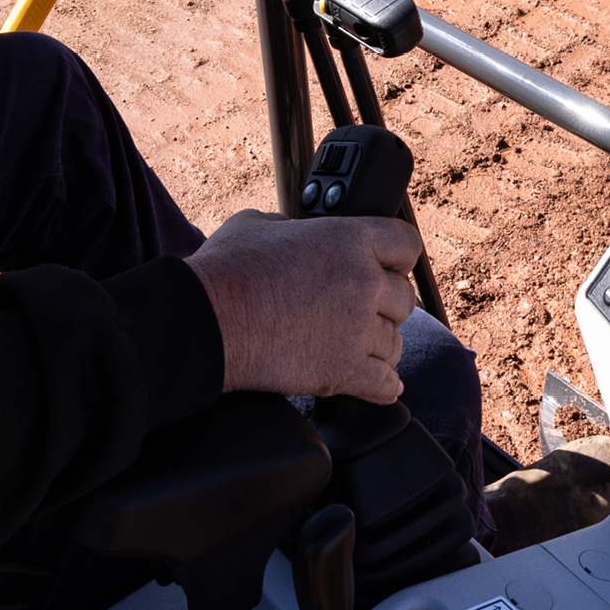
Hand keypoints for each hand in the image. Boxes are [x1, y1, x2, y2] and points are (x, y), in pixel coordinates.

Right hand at [186, 210, 420, 403]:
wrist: (203, 322)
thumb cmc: (224, 271)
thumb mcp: (259, 224)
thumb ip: (295, 227)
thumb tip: (299, 234)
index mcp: (348, 239)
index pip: (406, 244)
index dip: (398, 257)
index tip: (391, 267)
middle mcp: (362, 282)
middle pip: (404, 298)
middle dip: (384, 305)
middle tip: (362, 311)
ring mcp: (356, 329)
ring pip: (395, 343)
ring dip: (379, 345)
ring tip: (356, 346)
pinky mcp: (343, 371)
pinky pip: (385, 384)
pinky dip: (382, 385)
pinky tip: (379, 384)